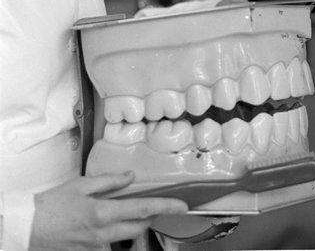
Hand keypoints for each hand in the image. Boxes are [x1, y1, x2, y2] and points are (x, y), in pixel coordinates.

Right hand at [30, 171, 187, 249]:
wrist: (26, 228)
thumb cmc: (51, 204)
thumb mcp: (81, 185)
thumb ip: (109, 181)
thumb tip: (131, 177)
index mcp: (102, 213)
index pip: (142, 209)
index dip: (166, 207)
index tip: (182, 206)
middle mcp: (102, 234)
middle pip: (139, 228)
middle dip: (150, 217)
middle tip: (155, 205)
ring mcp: (95, 247)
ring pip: (125, 238)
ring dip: (132, 226)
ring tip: (125, 212)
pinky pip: (109, 245)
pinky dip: (114, 234)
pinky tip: (106, 223)